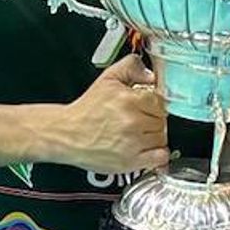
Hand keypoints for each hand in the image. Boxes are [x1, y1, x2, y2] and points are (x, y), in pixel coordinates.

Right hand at [54, 55, 167, 173]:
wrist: (67, 134)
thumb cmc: (86, 110)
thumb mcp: (107, 78)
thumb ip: (131, 67)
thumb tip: (151, 75)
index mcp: (128, 99)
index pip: (160, 101)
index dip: (153, 104)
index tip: (146, 108)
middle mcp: (132, 122)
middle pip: (162, 120)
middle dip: (153, 120)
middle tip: (139, 121)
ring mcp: (133, 143)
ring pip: (162, 137)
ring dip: (154, 136)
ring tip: (138, 135)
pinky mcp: (131, 162)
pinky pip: (160, 157)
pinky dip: (157, 154)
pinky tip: (146, 149)